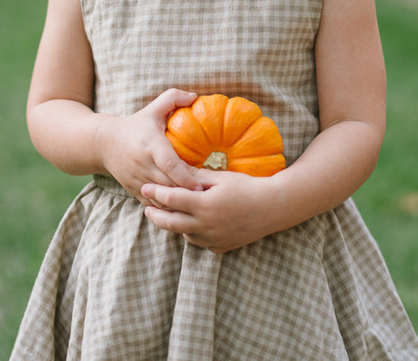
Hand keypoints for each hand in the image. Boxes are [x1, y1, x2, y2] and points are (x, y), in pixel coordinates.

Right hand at [97, 89, 202, 202]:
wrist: (105, 143)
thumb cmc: (136, 124)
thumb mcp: (153, 108)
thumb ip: (173, 98)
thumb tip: (195, 96)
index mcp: (150, 145)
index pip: (169, 164)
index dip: (185, 176)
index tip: (201, 184)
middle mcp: (143, 165)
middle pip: (168, 185)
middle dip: (187, 193)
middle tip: (207, 195)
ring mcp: (138, 180)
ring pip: (161, 198)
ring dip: (178, 203)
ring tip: (197, 203)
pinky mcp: (134, 191)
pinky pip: (154, 204)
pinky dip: (167, 208)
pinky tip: (181, 207)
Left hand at [142, 168, 282, 252]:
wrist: (272, 207)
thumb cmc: (246, 186)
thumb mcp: (220, 177)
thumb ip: (196, 177)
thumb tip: (177, 169)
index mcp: (203, 205)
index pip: (171, 200)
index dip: (156, 193)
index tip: (144, 188)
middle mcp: (205, 225)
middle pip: (170, 223)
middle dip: (156, 215)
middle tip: (146, 208)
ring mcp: (212, 239)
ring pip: (184, 234)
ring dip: (175, 224)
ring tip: (168, 214)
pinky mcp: (220, 247)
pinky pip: (200, 242)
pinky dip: (193, 233)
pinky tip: (193, 223)